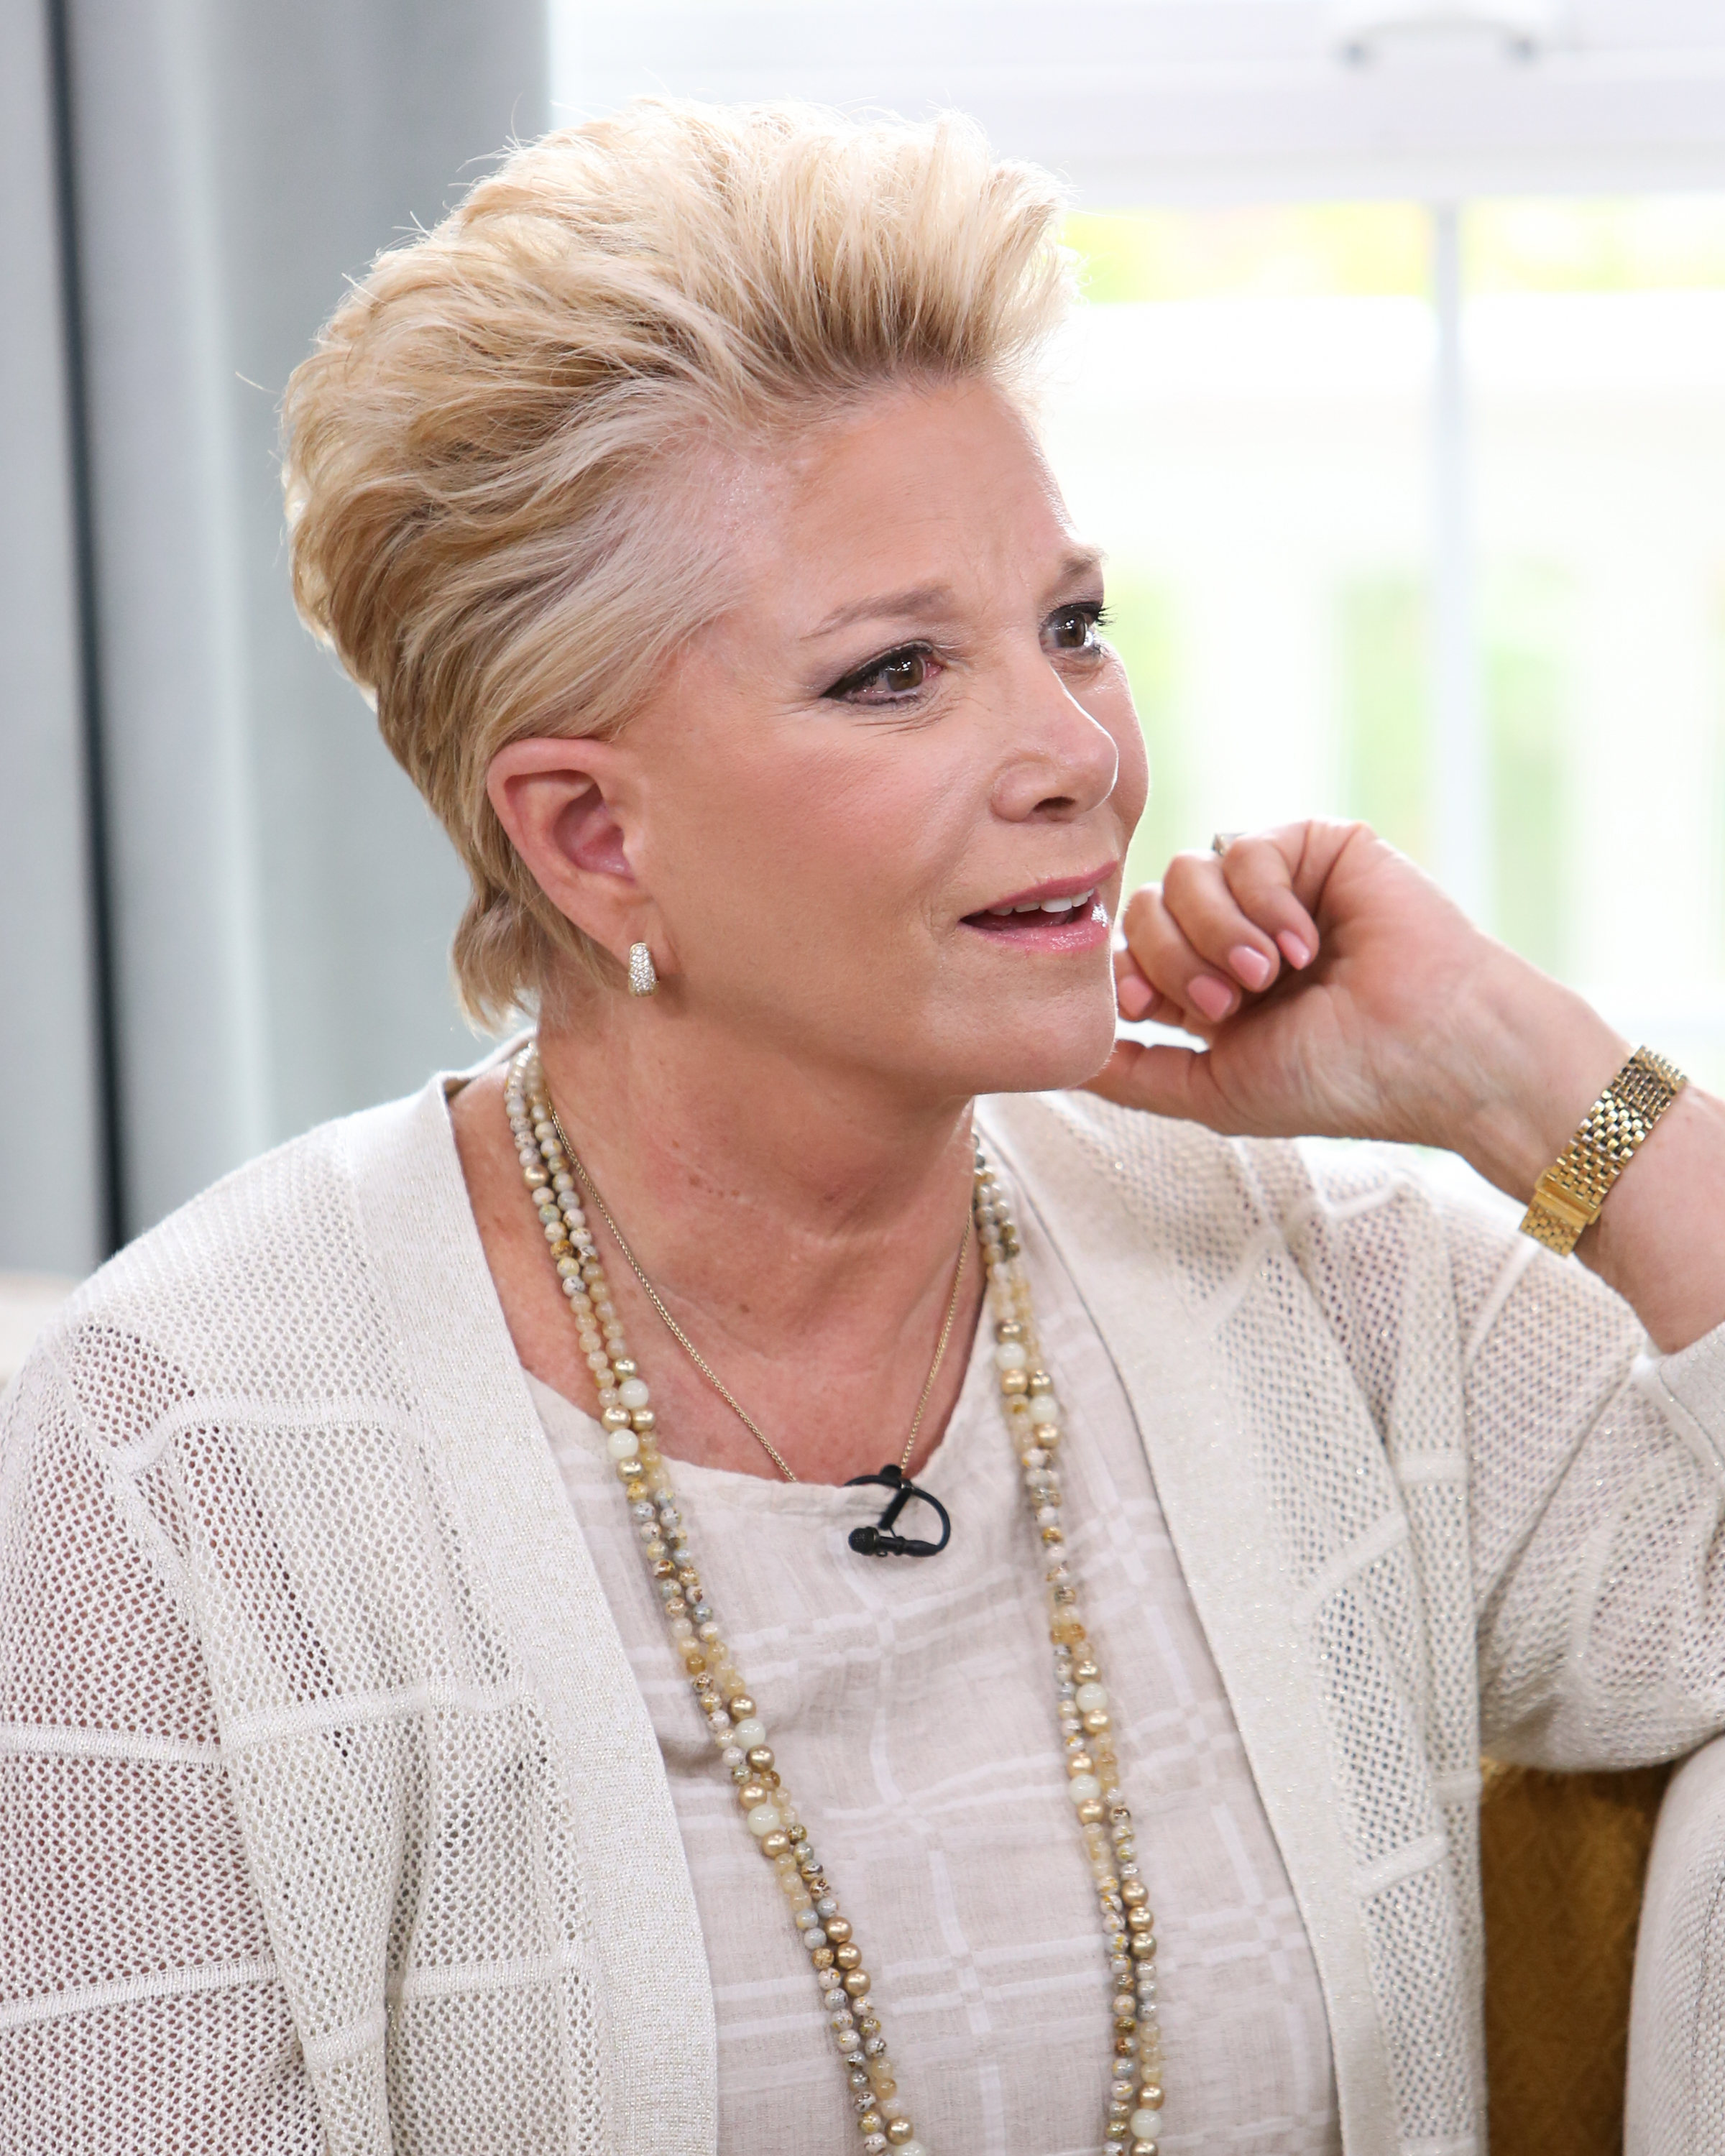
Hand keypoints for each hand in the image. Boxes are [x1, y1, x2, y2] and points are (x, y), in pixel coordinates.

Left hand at [1085, 819, 1626, 1201]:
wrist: (1436, 1054)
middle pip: (1144, 909)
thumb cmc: (1339, 1082)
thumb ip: (1131, 1075)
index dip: (1127, 976)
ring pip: (1182, 873)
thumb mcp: (1212, 1093)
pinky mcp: (1317, 847)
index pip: (1127, 955)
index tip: (1153, 1012)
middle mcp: (1237, 932)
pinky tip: (1305, 942)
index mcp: (1211, 987)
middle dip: (1173, 960)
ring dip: (1216, 933)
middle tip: (1229, 1003)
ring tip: (1272, 976)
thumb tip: (1056, 1060)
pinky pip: (1240, 847)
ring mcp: (1276, 888)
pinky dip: (1262, 899)